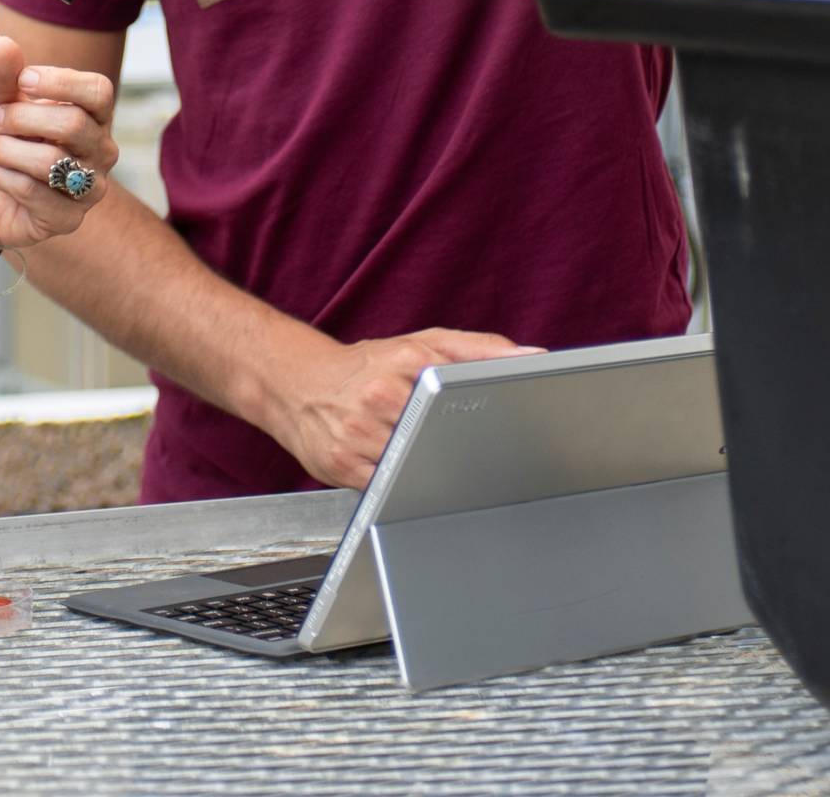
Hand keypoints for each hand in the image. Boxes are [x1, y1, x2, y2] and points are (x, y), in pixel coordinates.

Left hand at [0, 36, 117, 253]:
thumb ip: (3, 75)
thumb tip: (3, 43)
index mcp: (93, 116)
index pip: (98, 91)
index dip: (61, 82)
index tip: (23, 80)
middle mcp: (100, 151)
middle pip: (74, 124)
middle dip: (23, 118)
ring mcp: (88, 189)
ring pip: (53, 161)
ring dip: (8, 149)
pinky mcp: (67, 220)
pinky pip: (37, 194)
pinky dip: (5, 177)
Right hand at [267, 328, 540, 490]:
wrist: (296, 383)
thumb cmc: (367, 365)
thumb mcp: (424, 343)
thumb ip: (480, 349)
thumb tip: (533, 355)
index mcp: (408, 360)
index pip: (458, 388)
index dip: (483, 413)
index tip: (506, 426)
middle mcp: (382, 394)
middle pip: (437, 433)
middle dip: (456, 447)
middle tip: (478, 457)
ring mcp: (359, 432)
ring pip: (413, 464)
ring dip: (428, 469)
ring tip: (435, 464)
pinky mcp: (341, 465)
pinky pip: (385, 487)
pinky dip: (401, 486)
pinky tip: (404, 476)